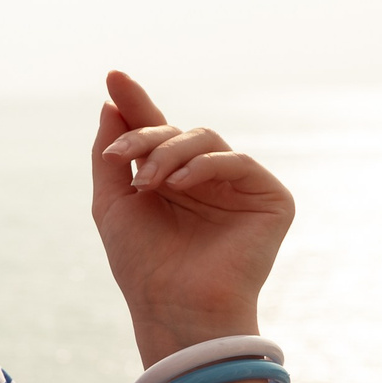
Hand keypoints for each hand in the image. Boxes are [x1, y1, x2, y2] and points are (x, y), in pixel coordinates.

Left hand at [91, 70, 293, 363]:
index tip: (112, 75)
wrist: (174, 307)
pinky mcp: (270, 199)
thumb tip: (111, 103)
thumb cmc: (142, 265)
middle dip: (144, 136)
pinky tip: (179, 185)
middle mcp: (207, 181)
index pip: (155, 133)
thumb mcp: (112, 204)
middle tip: (120, 156)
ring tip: (147, 182)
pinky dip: (205, 166)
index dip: (136, 102)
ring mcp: (240, 188)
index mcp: (172, 182)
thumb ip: (111, 155)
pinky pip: (238, 160)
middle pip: (177, 132)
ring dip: (169, 153)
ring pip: (206, 139)